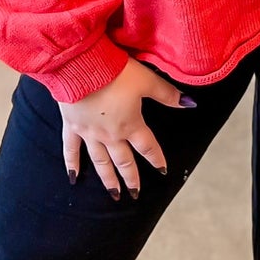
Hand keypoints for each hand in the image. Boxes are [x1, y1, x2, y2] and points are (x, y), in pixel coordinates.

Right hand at [59, 57, 193, 197]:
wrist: (81, 66)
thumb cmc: (115, 72)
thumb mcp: (147, 80)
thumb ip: (167, 94)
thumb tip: (189, 104)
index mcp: (131, 125)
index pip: (147, 147)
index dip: (156, 158)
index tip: (162, 170)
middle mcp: (111, 135)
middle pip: (123, 160)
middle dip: (131, 177)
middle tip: (135, 194)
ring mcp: (89, 133)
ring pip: (100, 161)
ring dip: (108, 179)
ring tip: (114, 194)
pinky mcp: (71, 126)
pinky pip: (71, 149)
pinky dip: (71, 164)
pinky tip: (73, 178)